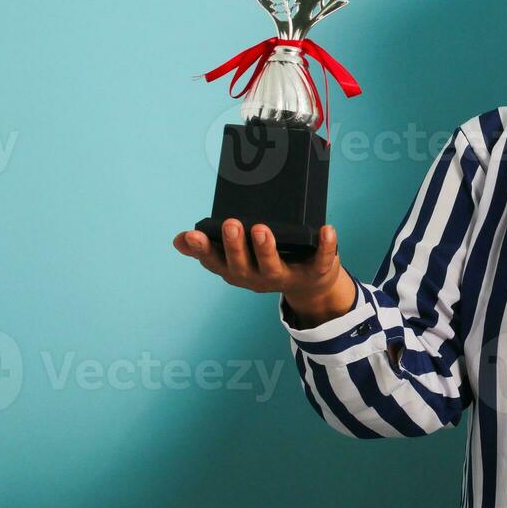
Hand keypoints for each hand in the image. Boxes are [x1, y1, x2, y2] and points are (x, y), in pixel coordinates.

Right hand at [171, 219, 355, 324]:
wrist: (311, 283)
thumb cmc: (269, 259)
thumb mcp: (237, 255)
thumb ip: (210, 247)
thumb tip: (179, 241)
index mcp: (237, 270)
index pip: (214, 262)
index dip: (202, 250)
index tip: (193, 235)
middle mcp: (257, 278)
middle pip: (241, 267)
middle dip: (235, 247)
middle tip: (231, 224)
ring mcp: (286, 278)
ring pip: (272, 268)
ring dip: (266, 249)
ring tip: (262, 229)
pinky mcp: (314, 273)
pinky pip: (319, 261)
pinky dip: (325, 246)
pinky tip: (326, 230)